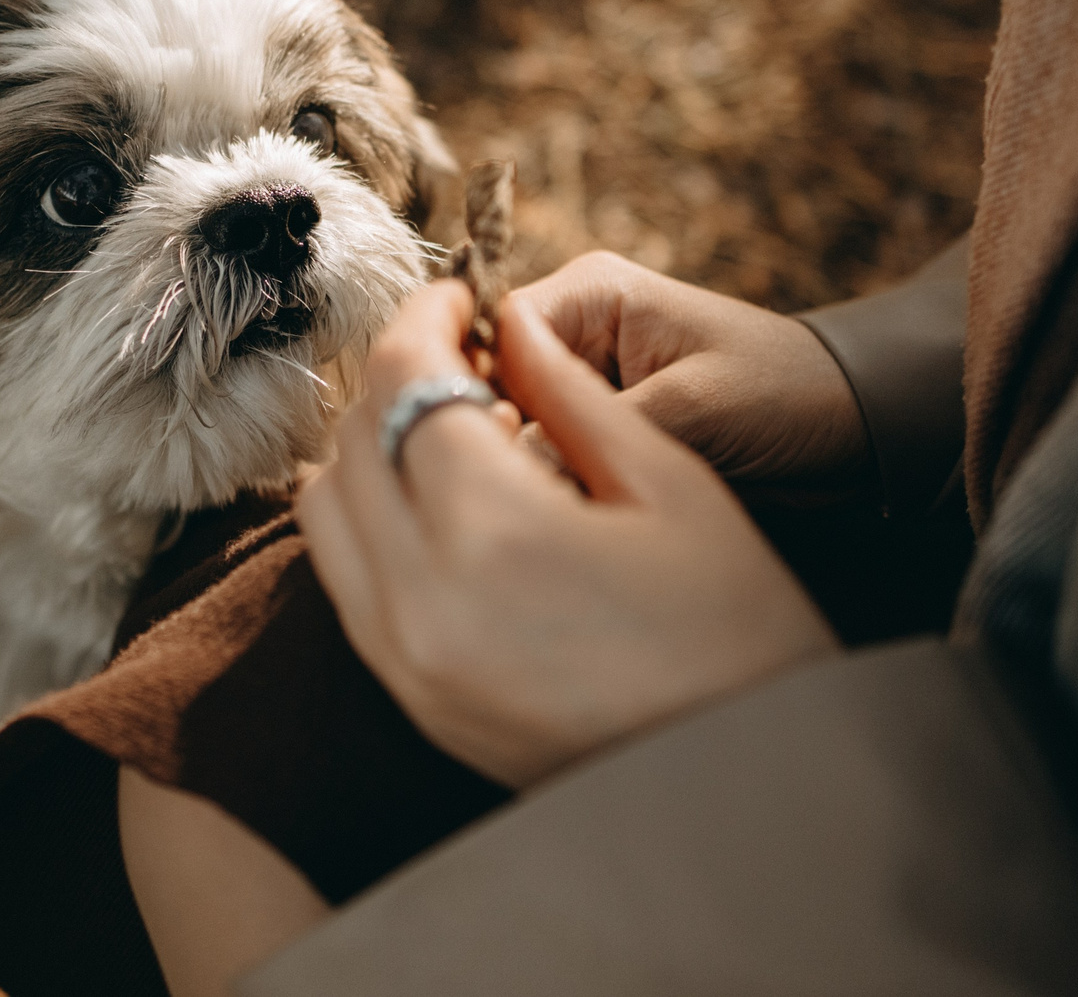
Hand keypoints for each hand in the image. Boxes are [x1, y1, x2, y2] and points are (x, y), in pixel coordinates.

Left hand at [297, 281, 838, 789]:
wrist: (751, 782)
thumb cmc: (738, 625)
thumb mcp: (671, 482)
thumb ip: (569, 392)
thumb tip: (506, 321)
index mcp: (493, 533)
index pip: (402, 383)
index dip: (422, 317)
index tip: (457, 296)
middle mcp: (421, 601)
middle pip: (352, 441)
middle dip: (396, 376)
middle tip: (460, 352)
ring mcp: (405, 662)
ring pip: (325, 514)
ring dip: (370, 448)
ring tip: (447, 427)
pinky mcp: (410, 702)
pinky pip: (345, 583)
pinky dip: (368, 522)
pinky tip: (440, 505)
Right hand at [506, 251, 867, 503]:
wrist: (856, 431)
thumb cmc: (787, 397)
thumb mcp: (695, 411)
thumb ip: (603, 428)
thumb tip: (515, 465)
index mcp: (592, 292)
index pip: (492, 333)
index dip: (481, 392)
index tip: (499, 453)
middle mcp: (576, 328)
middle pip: (492, 383)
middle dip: (504, 438)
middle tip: (536, 492)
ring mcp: (585, 379)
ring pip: (515, 427)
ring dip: (531, 468)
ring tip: (561, 508)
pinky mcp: (602, 424)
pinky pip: (549, 455)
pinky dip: (556, 486)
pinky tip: (576, 518)